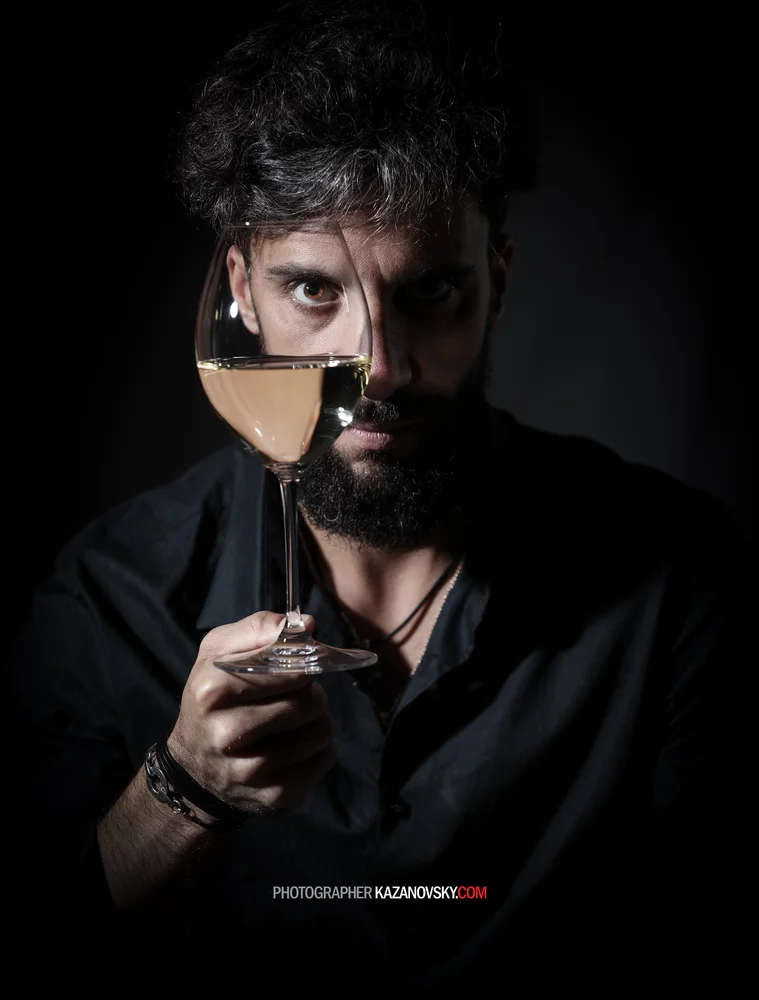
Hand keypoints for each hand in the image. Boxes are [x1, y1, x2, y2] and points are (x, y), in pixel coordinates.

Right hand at [167, 612, 334, 813]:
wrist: (194, 767)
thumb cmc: (212, 699)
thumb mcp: (217, 651)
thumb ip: (258, 627)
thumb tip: (305, 624)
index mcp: (213, 691)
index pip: (292, 669)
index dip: (303, 663)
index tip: (298, 666)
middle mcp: (229, 734)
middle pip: (310, 702)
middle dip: (310, 693)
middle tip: (293, 695)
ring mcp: (252, 771)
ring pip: (322, 731)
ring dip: (317, 719)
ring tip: (295, 719)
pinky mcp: (274, 796)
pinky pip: (324, 760)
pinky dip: (319, 748)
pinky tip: (296, 744)